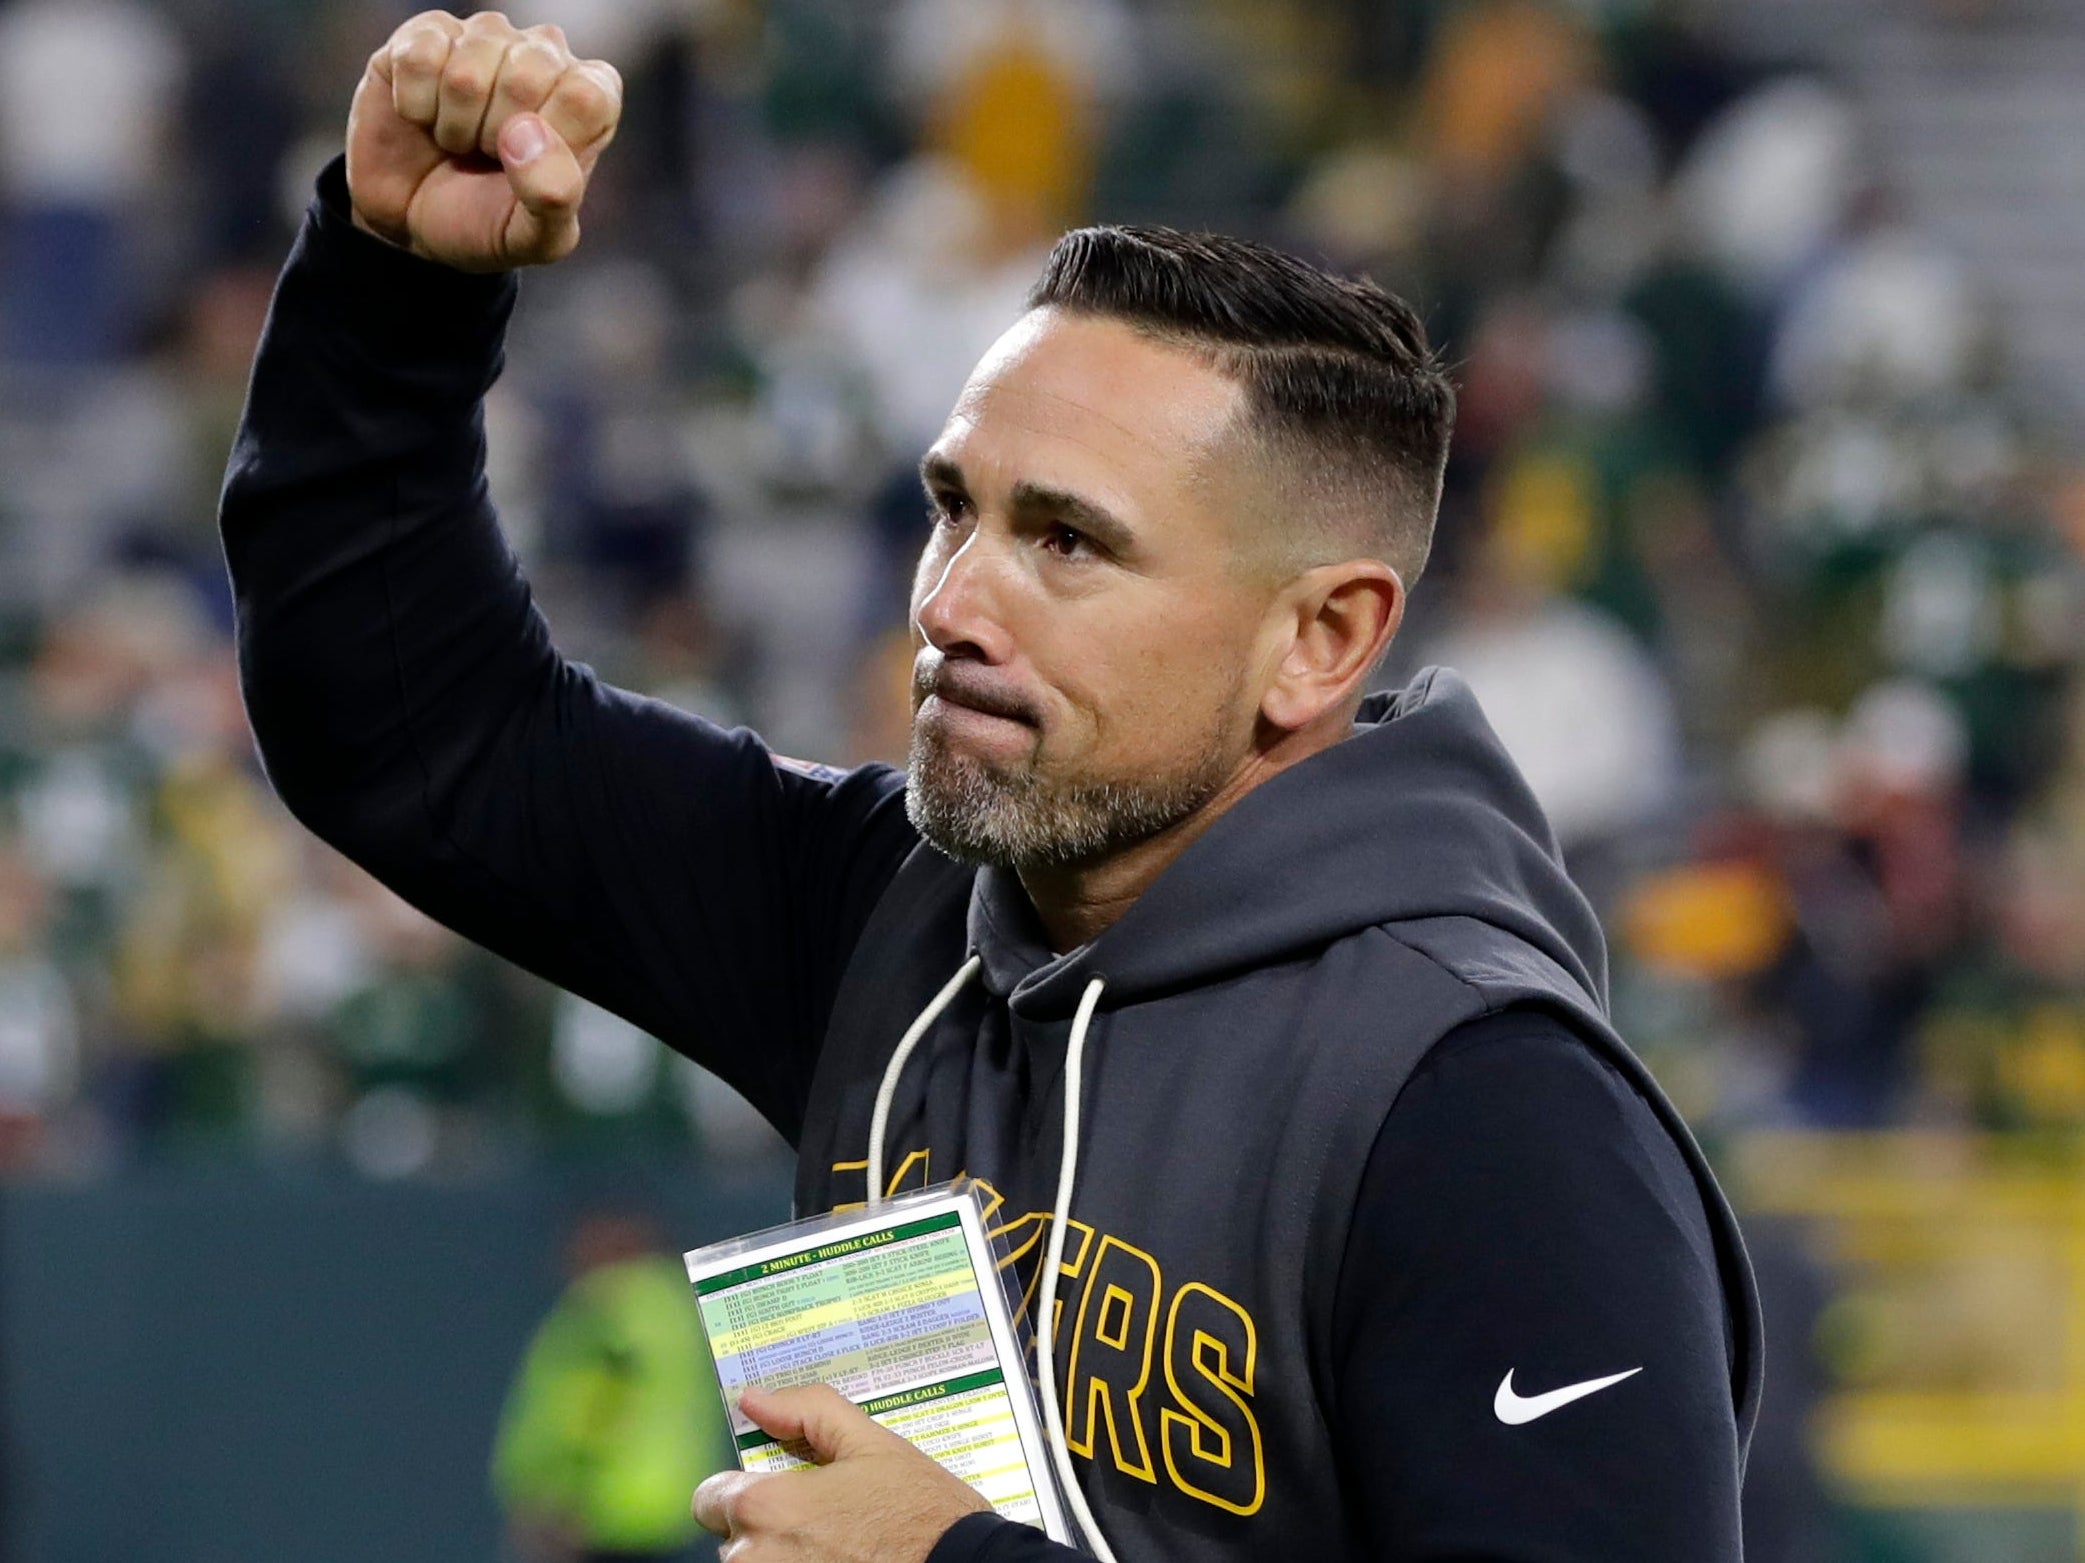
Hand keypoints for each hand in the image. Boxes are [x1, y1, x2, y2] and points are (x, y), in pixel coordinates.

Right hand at [345, 9, 621, 270]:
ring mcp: (484, 38)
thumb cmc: (486, 222)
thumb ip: (554, 198)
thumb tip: (526, 133)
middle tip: (487, 155)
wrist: (412, 221)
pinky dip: (414, 105)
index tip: (527, 167)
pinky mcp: (426, 32)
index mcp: (589, 96)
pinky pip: (419, 60)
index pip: (585, 96)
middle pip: (526, 77)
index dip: (548, 141)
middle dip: (495, 137)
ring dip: (453, 125)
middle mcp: (543, 54)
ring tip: (458, 139)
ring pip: (468, 73)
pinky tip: (423, 116)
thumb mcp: (536, 239)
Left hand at [693, 1384, 990, 1562]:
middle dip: (769, 1528)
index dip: (744, 1490)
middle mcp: (754, 1558)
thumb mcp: (871, 1444)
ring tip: (836, 1549)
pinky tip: (840, 1562)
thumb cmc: (923, 1516)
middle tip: (824, 1524)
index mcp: (766, 1506)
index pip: (709, 1498)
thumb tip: (757, 1400)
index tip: (782, 1495)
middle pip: (734, 1538)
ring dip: (782, 1557)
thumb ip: (806, 1411)